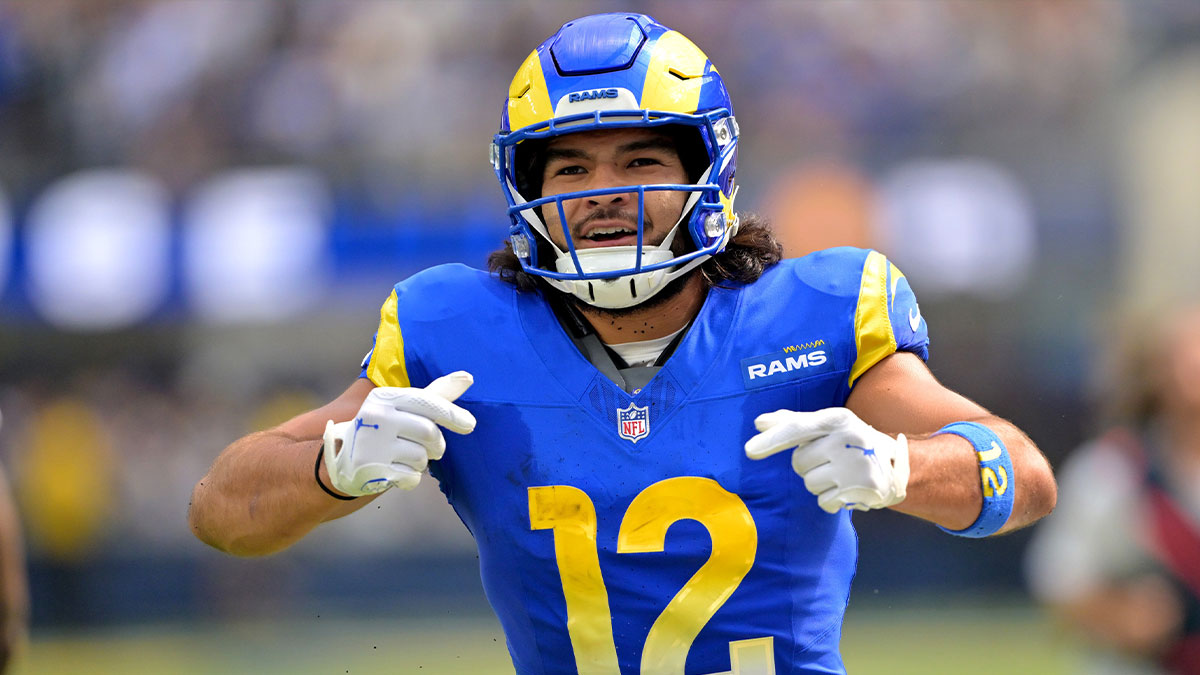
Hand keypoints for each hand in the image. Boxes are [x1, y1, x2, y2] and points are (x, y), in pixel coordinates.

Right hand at [323, 371, 475, 495]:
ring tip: (405, 457)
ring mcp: (372, 444)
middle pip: (428, 432)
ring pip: (421, 457)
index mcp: (385, 397)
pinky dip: (411, 477)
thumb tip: (468, 377)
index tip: (470, 425)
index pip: (427, 402)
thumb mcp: (404, 406)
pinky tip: (396, 471)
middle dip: (437, 444)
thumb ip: (437, 393)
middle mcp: (376, 417)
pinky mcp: (371, 469)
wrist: (341, 458)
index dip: (452, 414)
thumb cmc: (384, 429)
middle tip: (433, 448)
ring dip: (421, 462)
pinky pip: (411, 477)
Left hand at [744, 407, 907, 512]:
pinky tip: (848, 489)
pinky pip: (824, 502)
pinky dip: (832, 500)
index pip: (798, 429)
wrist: (898, 465)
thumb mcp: (828, 425)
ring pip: (810, 484)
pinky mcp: (865, 490)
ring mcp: (857, 466)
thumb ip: (793, 422)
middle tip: (830, 460)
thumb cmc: (851, 441)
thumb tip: (759, 423)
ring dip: (819, 483)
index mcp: (838, 418)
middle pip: (799, 462)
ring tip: (840, 474)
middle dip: (808, 465)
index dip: (772, 440)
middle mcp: (849, 439)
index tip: (749, 450)